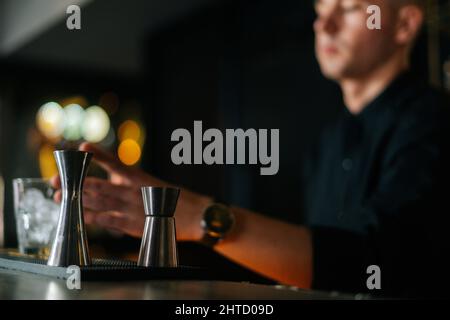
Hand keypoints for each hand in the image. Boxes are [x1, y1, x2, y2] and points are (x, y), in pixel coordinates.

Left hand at [51, 142, 211, 240]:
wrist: (193, 215)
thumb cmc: (171, 198)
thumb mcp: (150, 184)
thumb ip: (128, 183)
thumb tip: (107, 183)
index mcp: (138, 177)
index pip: (114, 162)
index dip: (97, 154)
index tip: (82, 147)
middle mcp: (133, 190)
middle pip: (99, 183)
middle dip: (75, 182)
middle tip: (54, 179)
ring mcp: (132, 207)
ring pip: (100, 201)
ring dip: (78, 199)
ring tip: (58, 198)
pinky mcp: (134, 224)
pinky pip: (109, 220)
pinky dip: (93, 217)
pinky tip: (80, 215)